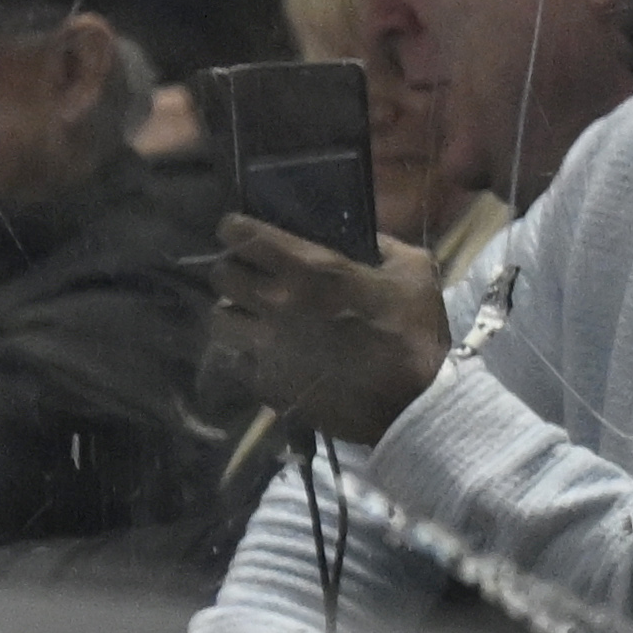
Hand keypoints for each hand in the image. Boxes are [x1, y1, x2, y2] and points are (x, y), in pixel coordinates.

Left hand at [209, 215, 450, 446]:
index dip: (234, 229)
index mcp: (310, 268)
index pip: (244, 237)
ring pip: (218, 320)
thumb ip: (382, 244)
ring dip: (231, 313)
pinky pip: (235, 360)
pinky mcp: (265, 384)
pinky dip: (243, 354)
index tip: (236, 230)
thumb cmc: (414, 332)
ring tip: (249, 316)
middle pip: (220, 276)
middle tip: (246, 275)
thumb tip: (362, 235)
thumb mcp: (414, 270)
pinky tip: (264, 353)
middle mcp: (277, 303)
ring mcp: (266, 347)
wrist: (410, 403)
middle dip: (230, 270)